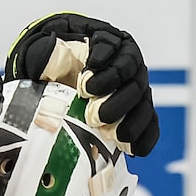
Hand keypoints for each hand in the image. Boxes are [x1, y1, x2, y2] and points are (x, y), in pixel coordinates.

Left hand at [6, 13, 159, 154]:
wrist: (58, 79)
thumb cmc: (54, 63)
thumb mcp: (45, 51)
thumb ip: (46, 53)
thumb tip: (50, 60)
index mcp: (111, 45)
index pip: (118, 56)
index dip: (105, 74)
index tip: (84, 86)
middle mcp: (129, 67)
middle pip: (134, 83)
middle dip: (116, 102)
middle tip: (93, 116)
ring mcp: (136, 92)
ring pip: (144, 106)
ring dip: (131, 123)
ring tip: (111, 135)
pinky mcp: (136, 115)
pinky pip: (149, 127)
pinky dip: (143, 139)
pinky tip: (131, 150)